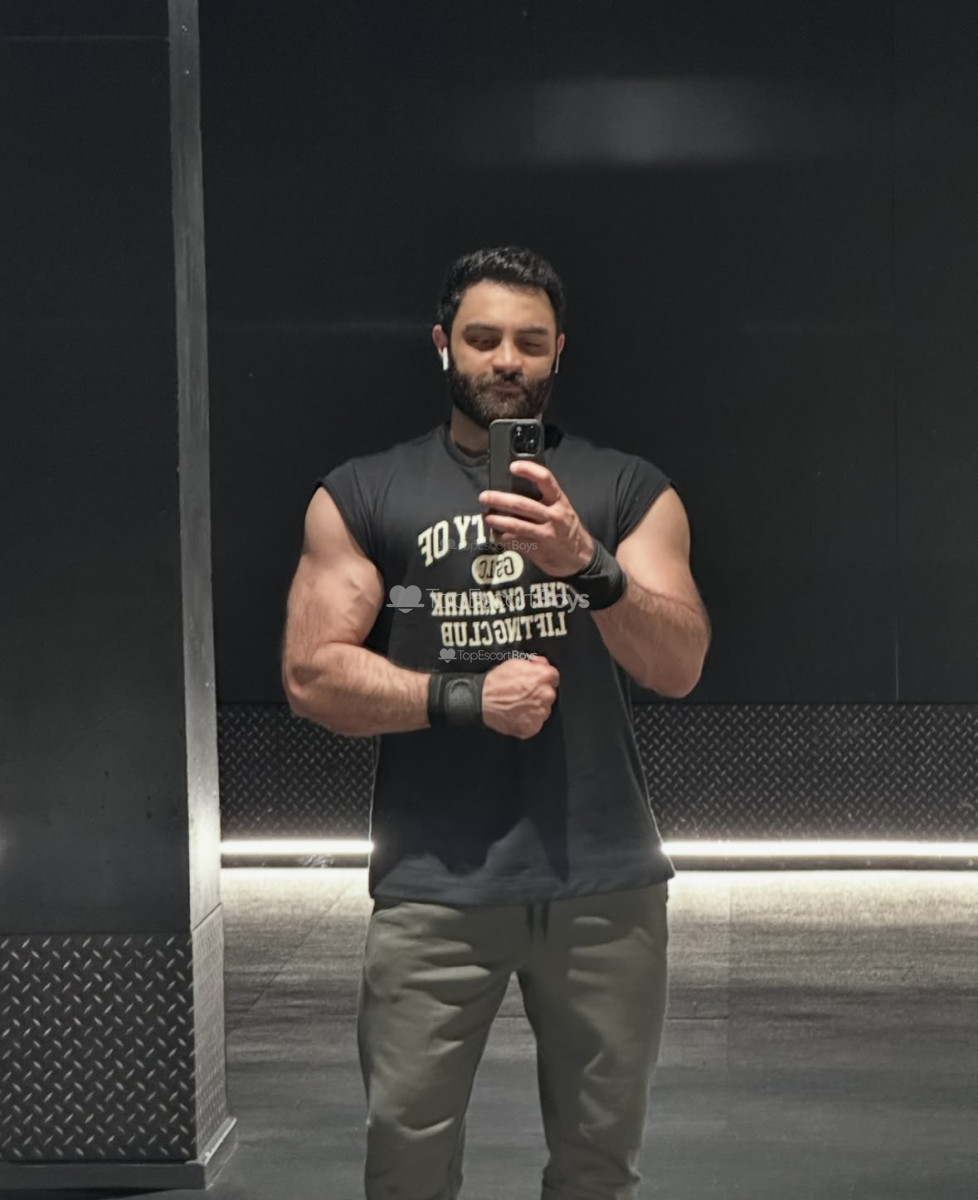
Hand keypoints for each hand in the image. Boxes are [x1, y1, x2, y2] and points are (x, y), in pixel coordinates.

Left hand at [478, 461, 593, 577]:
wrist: (579, 556)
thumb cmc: (566, 527)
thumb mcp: (561, 508)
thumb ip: (543, 499)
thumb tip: (513, 488)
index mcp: (559, 501)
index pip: (545, 480)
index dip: (529, 470)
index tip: (513, 466)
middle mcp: (553, 516)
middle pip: (522, 504)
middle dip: (500, 500)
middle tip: (485, 496)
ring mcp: (545, 534)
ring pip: (516, 525)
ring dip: (497, 521)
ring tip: (487, 517)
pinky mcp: (538, 549)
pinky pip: (515, 542)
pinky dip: (502, 538)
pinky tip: (496, 534)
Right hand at [481, 654, 559, 739]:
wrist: (481, 700)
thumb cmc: (495, 683)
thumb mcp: (515, 663)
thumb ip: (534, 663)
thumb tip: (541, 664)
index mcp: (543, 677)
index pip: (553, 677)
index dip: (543, 679)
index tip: (536, 681)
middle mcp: (546, 695)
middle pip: (549, 694)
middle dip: (539, 693)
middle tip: (523, 694)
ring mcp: (540, 712)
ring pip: (543, 709)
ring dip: (534, 707)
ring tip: (517, 704)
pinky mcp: (532, 727)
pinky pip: (535, 723)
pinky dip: (527, 720)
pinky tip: (516, 714)